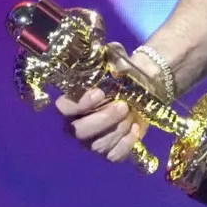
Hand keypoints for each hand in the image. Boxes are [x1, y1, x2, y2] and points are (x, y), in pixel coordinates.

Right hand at [53, 41, 163, 164]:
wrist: (143, 91)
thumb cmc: (123, 76)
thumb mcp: (118, 62)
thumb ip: (113, 56)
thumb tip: (113, 50)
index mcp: (73, 102)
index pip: (64, 108)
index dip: (79, 104)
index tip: (99, 93)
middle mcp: (77, 124)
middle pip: (80, 131)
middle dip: (104, 119)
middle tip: (123, 106)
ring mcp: (92, 141)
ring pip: (98, 145)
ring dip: (118, 129)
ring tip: (132, 113)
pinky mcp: (108, 151)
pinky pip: (113, 156)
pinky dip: (126, 144)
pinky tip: (136, 129)